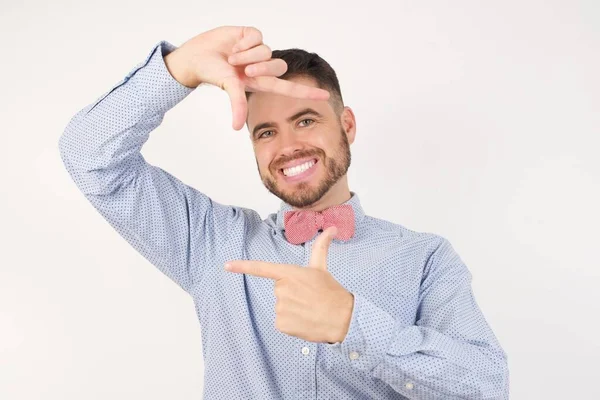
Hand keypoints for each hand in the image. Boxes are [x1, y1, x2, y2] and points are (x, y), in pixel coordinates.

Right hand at [164, 25, 329, 129]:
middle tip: (243, 69)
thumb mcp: (228, 88)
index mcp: (260, 82)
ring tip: (232, 58)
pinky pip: (257, 37)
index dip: (307, 92)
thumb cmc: (212, 74)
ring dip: (248, 54)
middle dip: (261, 67)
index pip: (289, 88)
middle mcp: (262, 66)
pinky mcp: (251, 35)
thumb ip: (237, 104)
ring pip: (267, 51)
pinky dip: (243, 42)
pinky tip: (233, 45)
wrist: (197, 55)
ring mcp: (258, 50)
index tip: (326, 95)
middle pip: (279, 66)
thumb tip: (237, 127)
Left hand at [224, 227, 353, 342]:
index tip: (226, 265)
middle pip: (279, 290)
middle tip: (309, 297)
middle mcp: (282, 289)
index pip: (262, 268)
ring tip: (309, 309)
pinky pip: (282, 322)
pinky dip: (292, 323)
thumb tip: (332, 227)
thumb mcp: (322, 267)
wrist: (342, 317)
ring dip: (292, 309)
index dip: (243, 266)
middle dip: (291, 294)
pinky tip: (305, 321)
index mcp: (289, 273)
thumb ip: (321, 247)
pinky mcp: (281, 324)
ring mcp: (280, 307)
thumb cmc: (331, 291)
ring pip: (281, 307)